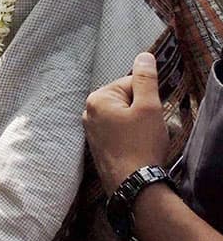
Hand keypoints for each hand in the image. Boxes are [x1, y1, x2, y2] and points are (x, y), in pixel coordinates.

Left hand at [84, 52, 169, 194]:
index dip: (148, 97)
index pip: (131, 83)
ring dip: (137, 124)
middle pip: (125, 99)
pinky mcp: (97, 145)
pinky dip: (129, 136)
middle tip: (148, 128)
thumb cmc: (140, 144)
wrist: (133, 183)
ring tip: (142, 139)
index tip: (151, 114)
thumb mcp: (149, 107)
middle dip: (141, 110)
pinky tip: (136, 148)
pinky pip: (118, 131)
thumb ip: (146, 79)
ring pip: (123, 116)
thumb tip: (144, 56)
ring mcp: (90, 130)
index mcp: (97, 98)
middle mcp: (88, 112)